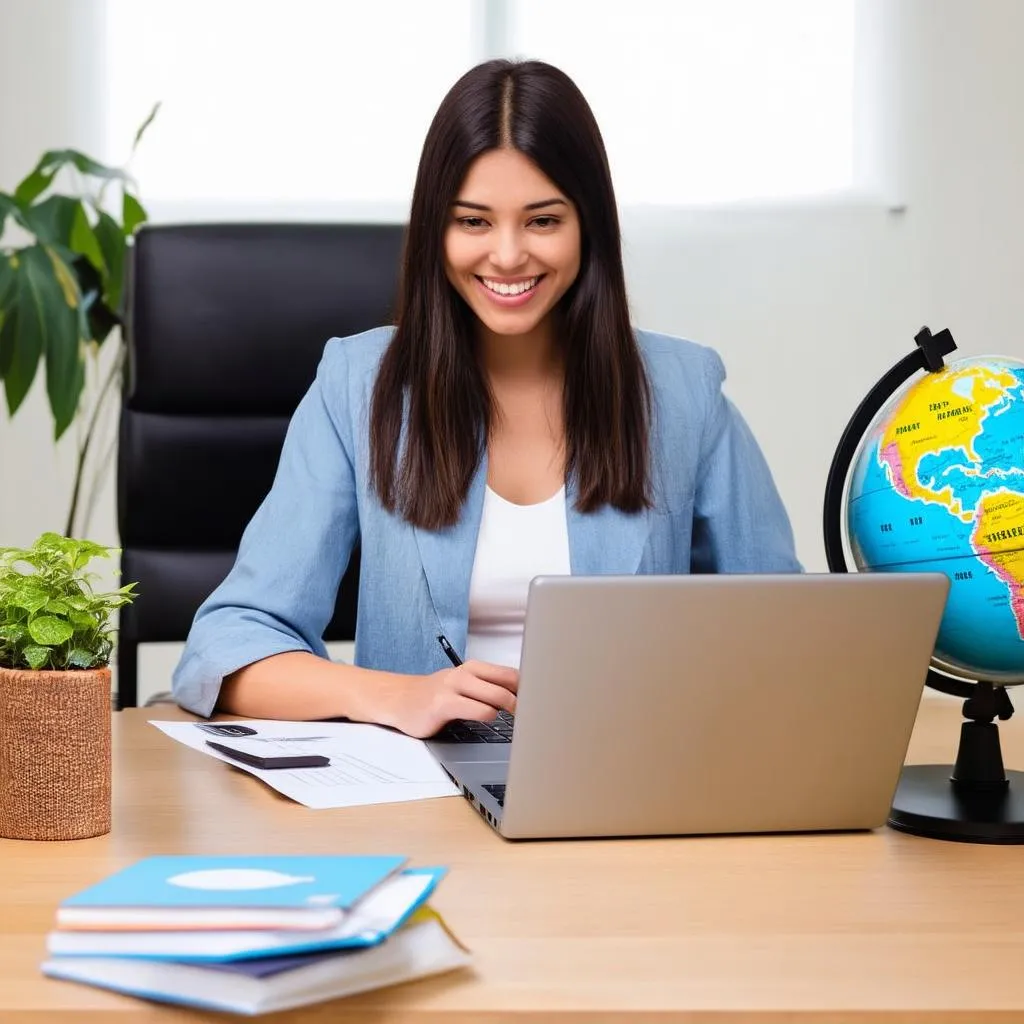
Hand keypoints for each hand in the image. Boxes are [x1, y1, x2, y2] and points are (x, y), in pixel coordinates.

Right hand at [367, 660, 518, 738]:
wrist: (399, 700)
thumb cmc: (437, 695)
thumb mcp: (465, 686)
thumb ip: (489, 689)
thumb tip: (524, 700)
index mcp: (475, 668)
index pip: (513, 674)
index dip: (531, 690)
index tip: (541, 704)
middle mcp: (466, 673)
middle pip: (510, 682)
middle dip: (525, 701)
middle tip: (532, 716)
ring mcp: (454, 687)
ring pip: (497, 696)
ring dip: (510, 710)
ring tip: (515, 722)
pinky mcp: (443, 704)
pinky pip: (478, 711)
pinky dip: (489, 717)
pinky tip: (486, 721)